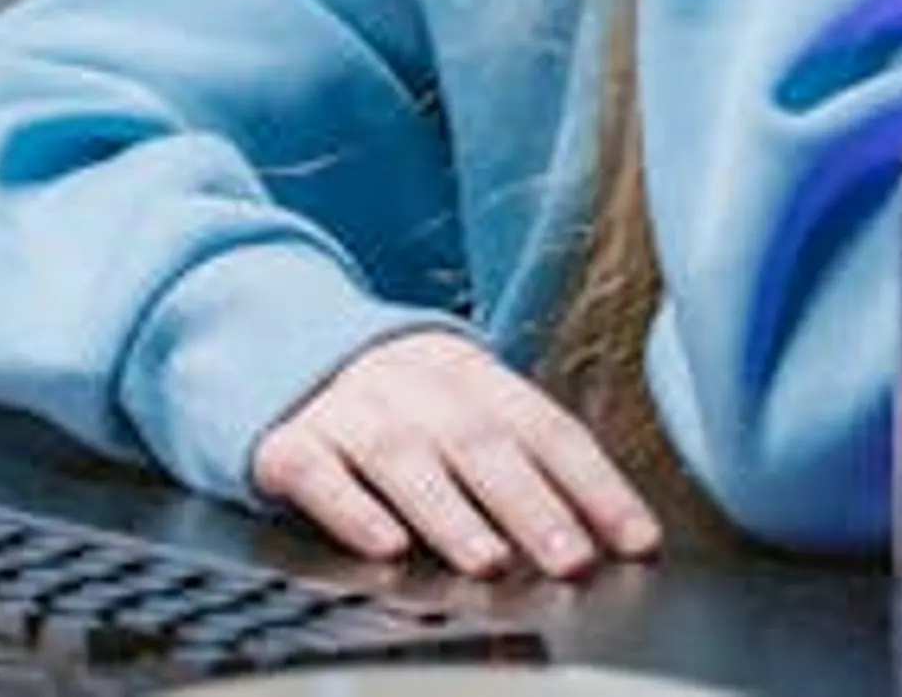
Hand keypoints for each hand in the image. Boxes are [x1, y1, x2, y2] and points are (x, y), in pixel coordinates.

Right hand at [246, 327, 661, 578]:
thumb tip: (604, 531)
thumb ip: (518, 455)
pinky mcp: (284, 441)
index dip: (595, 483)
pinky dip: (352, 509)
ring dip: (450, 512)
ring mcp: (344, 408)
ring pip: (402, 458)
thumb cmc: (389, 400)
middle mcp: (407, 382)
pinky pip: (317, 472)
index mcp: (465, 369)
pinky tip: (385, 545)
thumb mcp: (455, 402)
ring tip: (489, 560)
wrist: (266, 340)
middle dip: (531, 504)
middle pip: (478, 441)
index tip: (635, 539)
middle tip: (571, 558)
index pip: (544, 424)